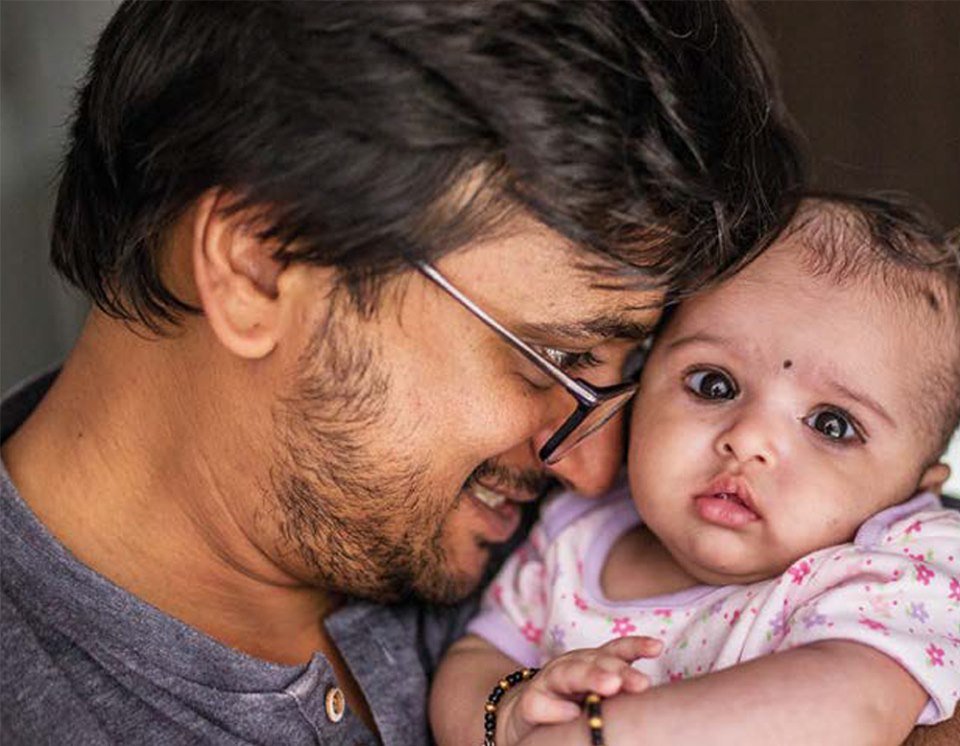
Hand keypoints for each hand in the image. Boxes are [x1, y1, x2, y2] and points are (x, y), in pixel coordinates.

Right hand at [496, 636, 661, 745]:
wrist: (523, 714)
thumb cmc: (570, 704)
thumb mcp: (596, 694)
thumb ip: (618, 689)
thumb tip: (650, 701)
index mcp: (592, 663)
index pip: (617, 651)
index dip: (636, 647)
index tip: (657, 647)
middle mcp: (572, 666)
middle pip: (597, 662)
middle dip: (620, 670)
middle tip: (641, 682)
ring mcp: (548, 681)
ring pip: (568, 674)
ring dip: (590, 677)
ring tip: (611, 686)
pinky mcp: (529, 702)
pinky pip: (540, 703)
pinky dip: (555, 708)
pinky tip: (571, 713)